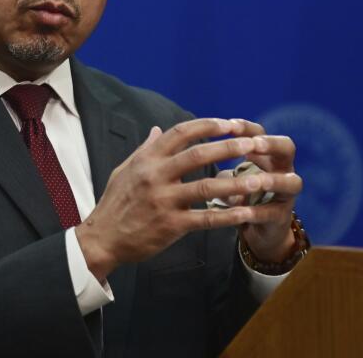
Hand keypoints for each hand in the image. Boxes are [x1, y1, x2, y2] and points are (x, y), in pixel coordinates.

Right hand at [75, 118, 292, 281]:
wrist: (102, 238)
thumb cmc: (115, 203)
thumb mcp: (125, 169)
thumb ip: (145, 149)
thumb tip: (158, 129)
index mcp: (146, 160)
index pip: (181, 133)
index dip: (208, 126)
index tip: (230, 123)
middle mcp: (155, 176)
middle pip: (197, 155)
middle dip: (228, 147)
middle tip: (253, 144)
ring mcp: (163, 201)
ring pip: (206, 187)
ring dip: (235, 182)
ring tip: (260, 179)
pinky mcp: (170, 225)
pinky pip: (205, 218)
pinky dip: (227, 215)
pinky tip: (247, 212)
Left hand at [227, 118, 301, 262]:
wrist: (257, 230)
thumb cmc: (241, 196)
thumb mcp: (230, 177)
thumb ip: (220, 166)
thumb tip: (198, 153)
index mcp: (265, 155)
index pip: (260, 133)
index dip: (246, 128)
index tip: (229, 126)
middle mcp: (281, 170)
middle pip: (287, 148)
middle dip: (271, 144)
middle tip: (254, 145)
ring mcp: (285, 194)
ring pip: (291, 182)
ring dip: (273, 180)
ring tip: (258, 182)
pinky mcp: (281, 218)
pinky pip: (273, 213)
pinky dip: (258, 212)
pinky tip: (244, 212)